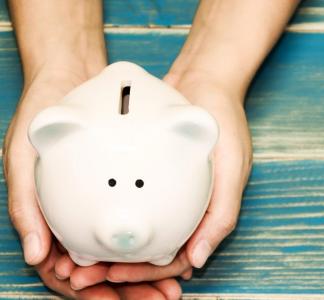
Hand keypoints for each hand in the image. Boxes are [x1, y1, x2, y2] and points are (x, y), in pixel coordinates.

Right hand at [3, 66, 182, 298]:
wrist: (70, 83)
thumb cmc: (39, 121)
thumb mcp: (23, 159)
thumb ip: (26, 205)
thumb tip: (35, 255)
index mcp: (48, 223)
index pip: (68, 274)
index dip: (93, 293)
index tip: (119, 299)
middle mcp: (73, 222)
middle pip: (102, 271)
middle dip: (129, 291)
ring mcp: (96, 210)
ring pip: (122, 254)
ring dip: (144, 274)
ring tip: (173, 287)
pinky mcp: (118, 194)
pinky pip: (137, 225)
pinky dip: (152, 242)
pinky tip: (174, 249)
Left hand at [103, 71, 252, 285]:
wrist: (203, 80)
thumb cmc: (225, 122)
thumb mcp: (232, 166)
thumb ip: (221, 213)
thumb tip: (198, 259)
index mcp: (206, 214)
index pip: (177, 258)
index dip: (148, 273)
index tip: (116, 274)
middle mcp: (185, 207)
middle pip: (151, 250)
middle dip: (121, 268)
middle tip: (86, 274)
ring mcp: (165, 191)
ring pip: (137, 230)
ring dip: (109, 248)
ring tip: (77, 258)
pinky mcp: (147, 173)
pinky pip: (125, 197)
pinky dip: (108, 212)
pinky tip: (84, 219)